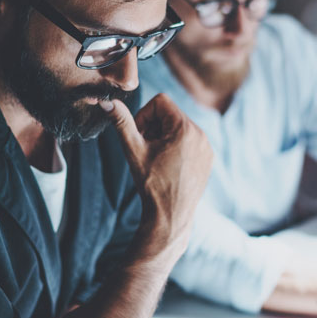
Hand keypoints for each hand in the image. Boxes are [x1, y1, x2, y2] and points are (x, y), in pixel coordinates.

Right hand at [100, 94, 212, 245]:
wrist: (171, 215)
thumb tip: (108, 102)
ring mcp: (206, 147)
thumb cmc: (152, 184)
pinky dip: (177, 147)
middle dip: (154, 127)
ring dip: (164, 137)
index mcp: (185, 128)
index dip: (144, 115)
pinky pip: (190, 141)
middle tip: (146, 149)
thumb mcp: (134, 150)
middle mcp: (200, 134)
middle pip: (170, 114)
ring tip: (157, 159)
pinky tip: (169, 166)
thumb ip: (122, 122)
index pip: (160, 102)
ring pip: (180, 127)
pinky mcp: (208, 158)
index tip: (139, 136)